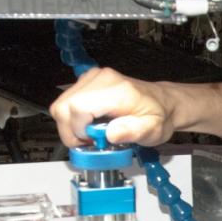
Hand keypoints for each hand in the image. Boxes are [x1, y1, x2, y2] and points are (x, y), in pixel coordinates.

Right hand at [49, 67, 177, 147]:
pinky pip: (67, 103)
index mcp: (116, 90)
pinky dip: (73, 119)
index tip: (92, 141)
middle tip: (90, 141)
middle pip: (62, 107)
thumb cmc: (157, 115)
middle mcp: (100, 79)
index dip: (78, 130)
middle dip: (71, 131)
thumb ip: (133, 131)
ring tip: (92, 134)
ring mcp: (91, 79)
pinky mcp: (87, 82)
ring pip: (60, 106)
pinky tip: (90, 124)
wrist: (161, 102)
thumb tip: (110, 134)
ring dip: (71, 126)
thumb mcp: (152, 130)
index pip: (78, 107)